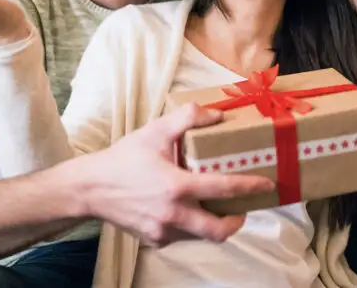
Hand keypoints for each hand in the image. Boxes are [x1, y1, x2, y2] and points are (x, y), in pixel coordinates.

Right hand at [75, 103, 274, 246]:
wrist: (89, 188)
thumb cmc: (124, 158)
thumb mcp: (156, 131)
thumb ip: (188, 118)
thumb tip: (218, 115)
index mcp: (177, 187)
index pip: (224, 189)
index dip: (250, 187)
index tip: (267, 184)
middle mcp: (173, 214)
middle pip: (218, 231)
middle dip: (237, 222)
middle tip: (243, 207)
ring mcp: (163, 231)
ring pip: (201, 235)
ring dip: (214, 223)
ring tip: (217, 205)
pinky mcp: (154, 240)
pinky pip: (183, 236)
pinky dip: (192, 225)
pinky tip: (189, 208)